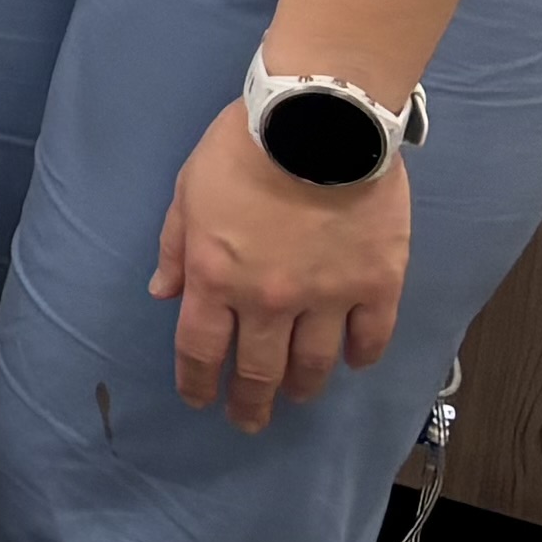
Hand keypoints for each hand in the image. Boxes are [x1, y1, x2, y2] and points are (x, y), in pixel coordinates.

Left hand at [152, 104, 410, 429]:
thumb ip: (177, 246)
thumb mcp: (189, 189)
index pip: (199, 348)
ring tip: (299, 396)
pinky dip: (362, 355)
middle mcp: (268, 300)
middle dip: (250, 402)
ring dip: (303, 387)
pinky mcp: (377, 284)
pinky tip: (354, 362)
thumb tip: (164, 293)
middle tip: (250, 421)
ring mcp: (327, 297)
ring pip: (313, 363)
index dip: (198, 382)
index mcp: (215, 276)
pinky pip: (371, 336)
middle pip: (257, 369)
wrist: (318, 120)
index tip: (201, 401)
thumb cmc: (244, 146)